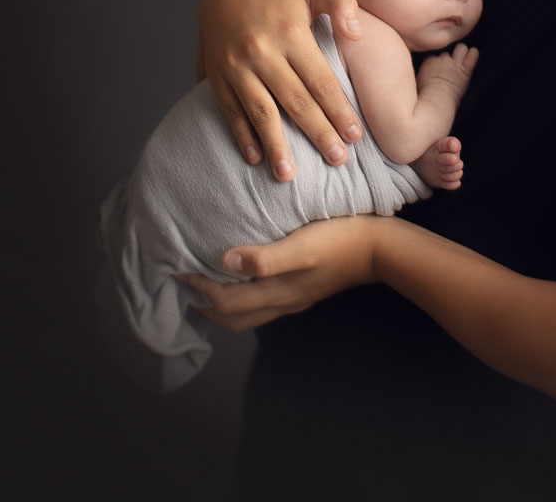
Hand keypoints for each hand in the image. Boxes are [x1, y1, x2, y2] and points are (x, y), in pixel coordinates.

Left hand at [177, 216, 384, 331]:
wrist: (379, 249)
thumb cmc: (339, 240)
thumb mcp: (302, 245)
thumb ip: (265, 258)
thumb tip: (225, 260)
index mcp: (277, 291)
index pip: (225, 300)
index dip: (198, 288)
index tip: (177, 269)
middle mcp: (281, 301)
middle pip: (232, 316)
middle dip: (204, 304)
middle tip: (182, 283)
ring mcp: (294, 299)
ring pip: (247, 313)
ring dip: (222, 303)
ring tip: (205, 283)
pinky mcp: (303, 291)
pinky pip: (262, 304)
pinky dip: (242, 298)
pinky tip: (243, 279)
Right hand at [197, 0, 364, 178]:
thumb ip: (341, 2)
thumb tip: (358, 33)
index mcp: (290, 32)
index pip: (320, 80)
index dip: (339, 109)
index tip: (356, 136)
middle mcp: (262, 51)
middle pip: (295, 101)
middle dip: (318, 134)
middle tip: (338, 160)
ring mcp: (236, 66)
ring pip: (260, 112)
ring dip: (276, 145)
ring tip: (289, 176)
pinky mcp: (216, 76)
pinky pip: (230, 110)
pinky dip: (242, 136)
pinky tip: (256, 158)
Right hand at [415, 43, 478, 107]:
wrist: (438, 101)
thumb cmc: (426, 97)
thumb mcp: (415, 83)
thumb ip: (417, 75)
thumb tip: (413, 74)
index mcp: (429, 62)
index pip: (433, 55)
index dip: (435, 62)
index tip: (436, 69)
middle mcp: (442, 60)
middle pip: (446, 53)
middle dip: (448, 58)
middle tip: (449, 67)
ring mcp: (455, 64)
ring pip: (461, 48)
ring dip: (461, 52)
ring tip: (462, 58)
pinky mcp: (466, 69)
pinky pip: (472, 55)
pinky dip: (474, 54)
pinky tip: (473, 54)